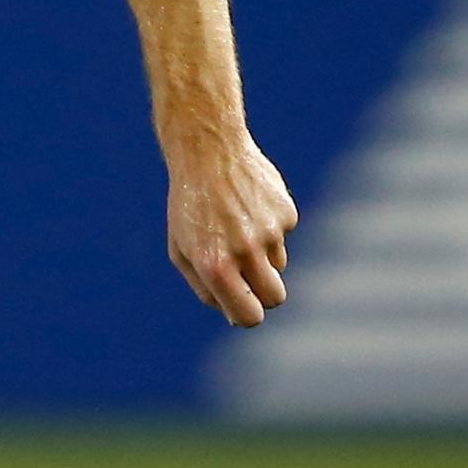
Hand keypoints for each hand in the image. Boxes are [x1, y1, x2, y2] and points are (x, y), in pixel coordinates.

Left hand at [166, 135, 297, 327]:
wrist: (208, 152)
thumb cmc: (189, 206)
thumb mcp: (181, 250)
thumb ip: (205, 288)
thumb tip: (232, 314)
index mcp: (216, 265)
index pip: (249, 315)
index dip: (248, 315)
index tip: (244, 308)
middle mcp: (246, 251)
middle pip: (274, 297)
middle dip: (264, 295)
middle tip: (249, 278)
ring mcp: (270, 231)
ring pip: (278, 264)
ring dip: (262, 255)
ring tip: (237, 226)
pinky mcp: (286, 212)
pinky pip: (283, 234)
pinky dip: (269, 226)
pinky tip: (248, 205)